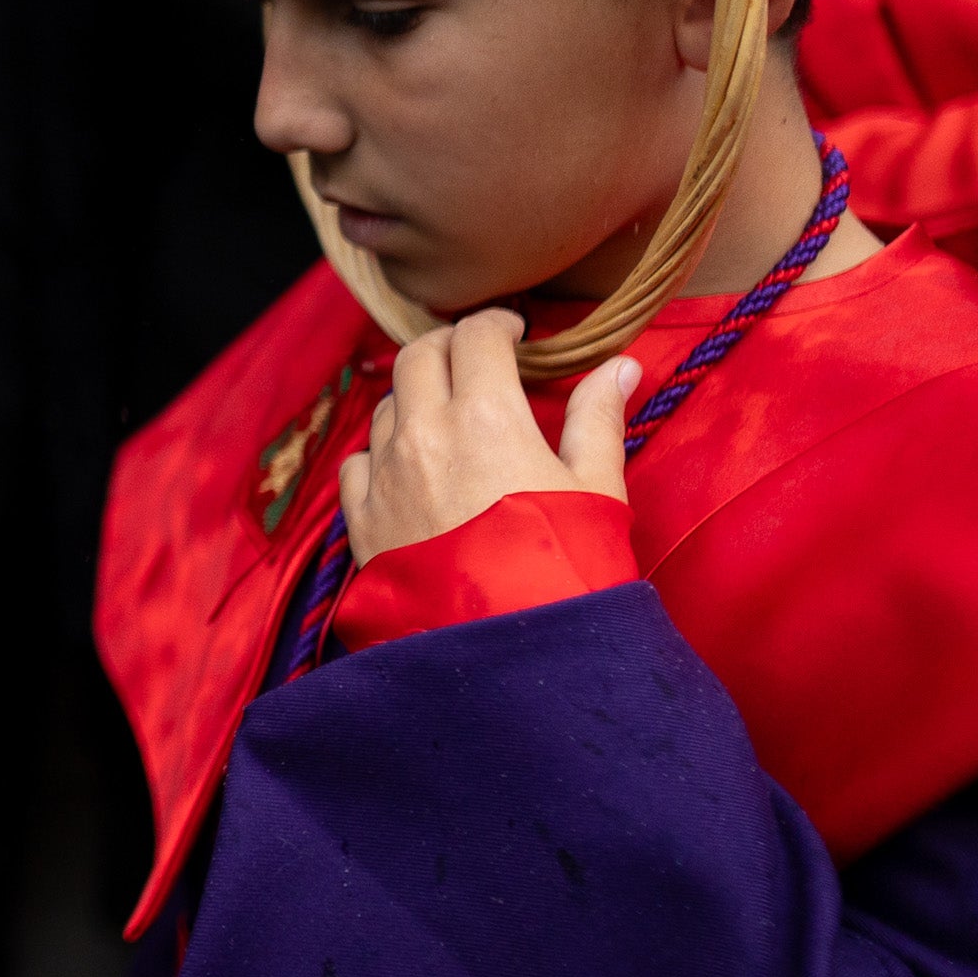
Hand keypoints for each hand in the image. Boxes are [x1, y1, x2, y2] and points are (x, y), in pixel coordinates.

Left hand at [338, 312, 640, 564]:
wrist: (508, 652)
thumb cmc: (565, 569)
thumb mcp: (596, 489)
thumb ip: (598, 419)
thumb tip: (620, 367)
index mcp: (483, 414)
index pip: (476, 337)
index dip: (496, 324)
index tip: (513, 330)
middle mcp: (423, 434)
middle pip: (418, 357)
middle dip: (448, 347)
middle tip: (476, 358)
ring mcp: (385, 476)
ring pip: (386, 407)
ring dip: (414, 397)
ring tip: (446, 414)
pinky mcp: (362, 520)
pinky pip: (358, 463)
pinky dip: (380, 452)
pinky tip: (406, 467)